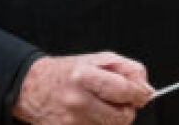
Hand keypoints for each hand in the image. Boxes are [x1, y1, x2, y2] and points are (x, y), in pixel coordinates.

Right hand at [13, 52, 153, 124]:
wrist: (31, 88)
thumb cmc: (66, 72)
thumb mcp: (98, 59)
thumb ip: (127, 70)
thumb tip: (146, 89)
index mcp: (85, 76)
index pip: (125, 91)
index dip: (140, 94)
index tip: (142, 94)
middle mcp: (77, 101)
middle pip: (122, 117)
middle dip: (126, 109)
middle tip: (117, 101)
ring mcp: (71, 122)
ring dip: (112, 119)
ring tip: (99, 106)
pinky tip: (89, 116)